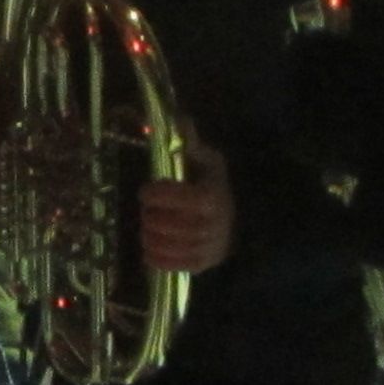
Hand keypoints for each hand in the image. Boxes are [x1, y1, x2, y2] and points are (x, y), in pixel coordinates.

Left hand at [138, 142, 236, 276]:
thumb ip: (192, 143)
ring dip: (148, 234)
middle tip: (146, 209)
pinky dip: (152, 255)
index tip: (146, 191)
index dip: (156, 194)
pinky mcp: (199, 265)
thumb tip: (179, 118)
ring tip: (148, 225)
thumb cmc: (215, 187)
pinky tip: (150, 244)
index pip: (179, 198)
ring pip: (163, 245)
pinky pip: (167, 264)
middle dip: (149, 215)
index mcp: (213, 198)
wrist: (237, 222)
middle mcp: (211, 226)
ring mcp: (206, 249)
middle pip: (166, 224)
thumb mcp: (209, 162)